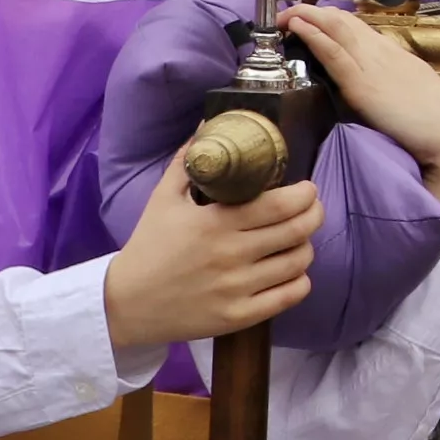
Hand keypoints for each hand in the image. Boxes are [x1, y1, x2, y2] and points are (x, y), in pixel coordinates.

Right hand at [104, 159, 320, 353]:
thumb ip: (189, 160)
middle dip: (314, 214)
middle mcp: (231, 255)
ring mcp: (237, 289)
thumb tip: (208, 123)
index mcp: (215, 222)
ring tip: (297, 239)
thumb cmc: (148, 246)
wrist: (126, 303)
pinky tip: (290, 271)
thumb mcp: (163, 198)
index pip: (280, 205)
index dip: (305, 194)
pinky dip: (299, 280)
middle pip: (297, 231)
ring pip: (298, 262)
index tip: (308, 188)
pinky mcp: (239, 316)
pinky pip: (289, 296)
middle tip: (312, 208)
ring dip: (305, 247)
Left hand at [279, 4, 439, 255]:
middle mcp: (382, 51)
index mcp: (394, 54)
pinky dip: (313, 35)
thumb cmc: (437, 122)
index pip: (358, 28)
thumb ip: (391, 85)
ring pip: (335, 28)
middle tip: (291, 14)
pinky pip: (333, 51)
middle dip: (314, 13)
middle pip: (343, 21)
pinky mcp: (362, 83)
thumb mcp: (411, 93)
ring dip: (307, 17)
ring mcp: (372, 64)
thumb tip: (376, 88)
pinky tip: (297, 27)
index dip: (333, 20)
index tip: (314, 20)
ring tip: (285, 15)